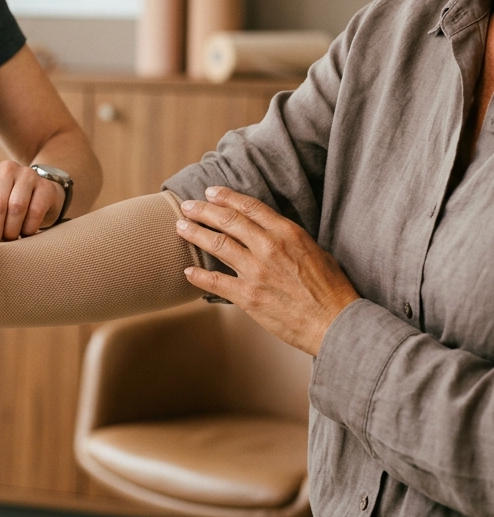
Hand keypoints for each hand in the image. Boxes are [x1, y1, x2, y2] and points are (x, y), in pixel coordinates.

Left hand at [0, 161, 63, 240]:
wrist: (37, 195)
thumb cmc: (4, 205)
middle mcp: (4, 168)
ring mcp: (27, 174)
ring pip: (16, 208)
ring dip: (11, 231)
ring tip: (10, 239)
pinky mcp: (46, 186)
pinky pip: (35, 211)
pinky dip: (29, 228)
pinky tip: (26, 233)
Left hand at [177, 186, 358, 356]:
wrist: (336, 324)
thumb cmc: (331, 290)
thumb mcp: (316, 251)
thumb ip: (290, 239)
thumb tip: (272, 232)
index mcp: (287, 233)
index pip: (249, 206)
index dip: (226, 197)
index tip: (210, 192)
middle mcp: (269, 247)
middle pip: (227, 220)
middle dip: (203, 210)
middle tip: (186, 206)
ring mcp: (256, 271)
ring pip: (217, 244)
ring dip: (195, 233)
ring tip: (180, 227)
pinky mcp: (248, 296)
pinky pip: (215, 281)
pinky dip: (198, 275)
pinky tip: (188, 272)